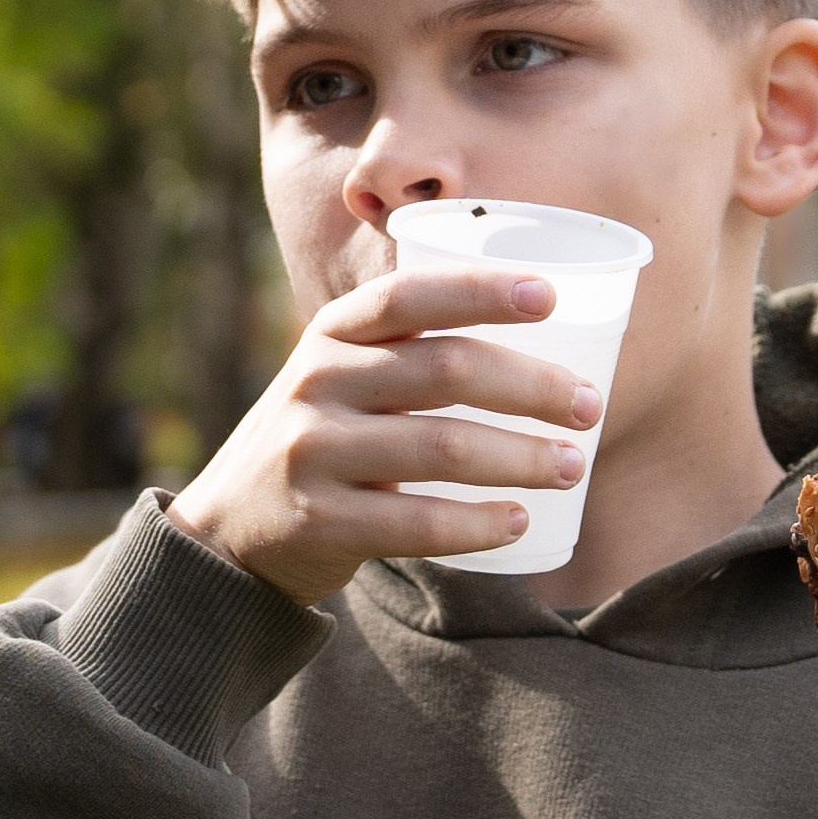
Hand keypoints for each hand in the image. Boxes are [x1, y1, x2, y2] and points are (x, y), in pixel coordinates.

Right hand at [168, 267, 602, 606]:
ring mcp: (314, 451)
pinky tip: (519, 521)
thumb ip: (408, 352)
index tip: (549, 296)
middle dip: (533, 386)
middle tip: (590, 405)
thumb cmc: (322, 439)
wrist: (228, 528)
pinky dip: (479, 523)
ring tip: (572, 466)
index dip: (481, 290)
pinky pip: (418, 523)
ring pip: (442, 447)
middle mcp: (319, 382)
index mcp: (332, 334)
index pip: (409, 294)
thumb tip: (547, 343)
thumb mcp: (341, 377)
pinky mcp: (319, 520)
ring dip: (522, 458)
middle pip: (446, 370)